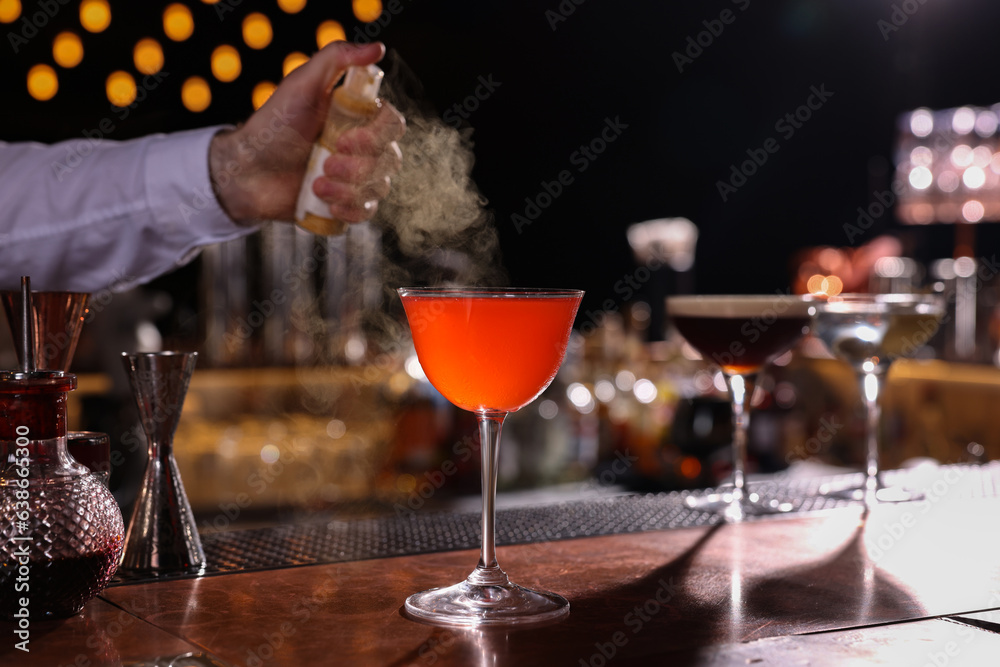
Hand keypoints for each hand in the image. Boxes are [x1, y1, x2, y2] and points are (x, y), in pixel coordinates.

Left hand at [210, 41, 404, 224]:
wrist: (247, 170)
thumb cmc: (273, 124)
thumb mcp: (301, 84)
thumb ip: (336, 58)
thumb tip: (377, 48)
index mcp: (358, 119)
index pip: (393, 125)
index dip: (376, 136)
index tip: (342, 139)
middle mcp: (363, 148)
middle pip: (391, 159)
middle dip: (358, 167)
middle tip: (324, 164)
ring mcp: (356, 178)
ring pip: (379, 187)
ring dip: (348, 189)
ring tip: (315, 184)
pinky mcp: (345, 204)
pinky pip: (368, 212)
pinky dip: (352, 210)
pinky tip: (329, 204)